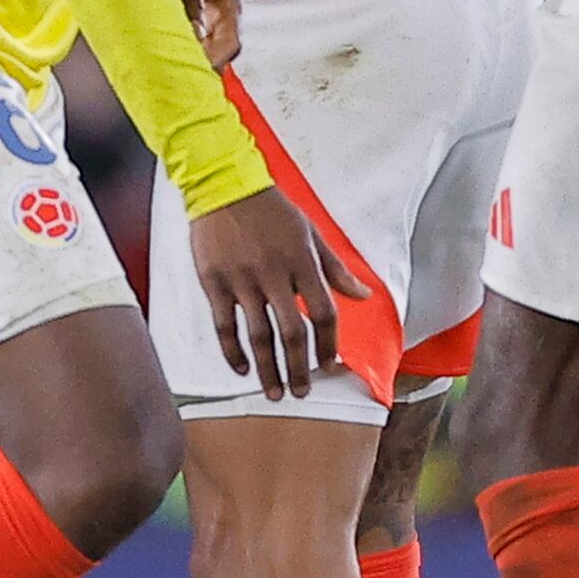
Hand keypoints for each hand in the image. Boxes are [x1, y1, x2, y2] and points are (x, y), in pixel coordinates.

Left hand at [167, 0, 243, 66]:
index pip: (232, 44)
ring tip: (172, 64)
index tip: (195, 69)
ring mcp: (213, 13)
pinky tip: (169, 49)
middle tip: (180, 73)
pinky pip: (198, 37)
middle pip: (223, 50)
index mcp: (231, 3)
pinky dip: (187, 45)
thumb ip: (192, 2)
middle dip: (206, 63)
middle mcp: (226, 12)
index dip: (216, 60)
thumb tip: (195, 34)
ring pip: (210, 46)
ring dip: (196, 56)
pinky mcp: (198, 12)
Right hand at [190, 187, 359, 400]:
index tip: (327, 366)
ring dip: (268, 369)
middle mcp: (274, 274)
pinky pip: (225, 325)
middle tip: (301, 393)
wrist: (223, 185)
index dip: (327, 345)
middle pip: (292, 332)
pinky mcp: (214, 282)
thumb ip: (336, 268)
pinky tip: (241, 369)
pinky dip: (233, 351)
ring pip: (258, 336)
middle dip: (299, 368)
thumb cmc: (271, 209)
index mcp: (302, 262)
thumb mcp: (310, 233)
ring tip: (274, 392)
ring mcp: (242, 280)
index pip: (323, 313)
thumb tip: (364, 295)